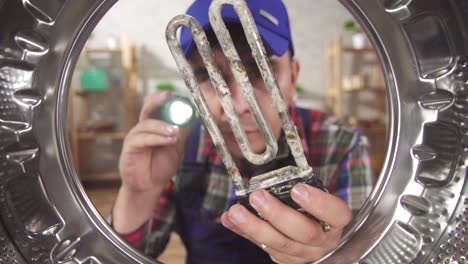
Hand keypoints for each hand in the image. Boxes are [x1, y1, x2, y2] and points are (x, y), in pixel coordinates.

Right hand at [119, 91, 189, 192]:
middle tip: (169, 96)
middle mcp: (145, 127)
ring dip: (162, 126)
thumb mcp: (177, 147)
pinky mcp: (130, 146)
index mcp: (156, 124)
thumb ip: (182, 133)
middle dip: (158, 99)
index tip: (179, 95)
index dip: (166, 98)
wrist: (149, 186)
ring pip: (147, 123)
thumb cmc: (161, 166)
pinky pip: (143, 138)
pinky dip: (157, 138)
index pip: (158, 105)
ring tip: (174, 132)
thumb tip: (192, 116)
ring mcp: (136, 135)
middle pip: (148, 107)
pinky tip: (168, 140)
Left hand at [220, 183, 350, 263]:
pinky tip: (229, 220)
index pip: (334, 213)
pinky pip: (263, 247)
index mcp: (335, 220)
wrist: (315, 230)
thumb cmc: (312, 205)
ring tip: (236, 211)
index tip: (297, 189)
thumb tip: (271, 164)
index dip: (317, 202)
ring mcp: (304, 253)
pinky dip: (244, 232)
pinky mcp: (285, 259)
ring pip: (280, 244)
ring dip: (254, 227)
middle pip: (304, 232)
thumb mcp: (315, 191)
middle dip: (278, 214)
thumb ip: (299, 181)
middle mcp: (323, 240)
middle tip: (257, 196)